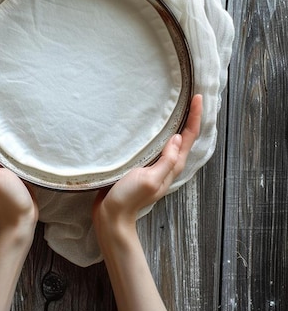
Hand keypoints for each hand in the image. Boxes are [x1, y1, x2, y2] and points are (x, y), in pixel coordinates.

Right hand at [93, 94, 202, 230]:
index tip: (197, 97)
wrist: (112, 215)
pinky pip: (159, 143)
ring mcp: (157, 164)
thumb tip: (177, 137)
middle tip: (194, 96)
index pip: (189, 136)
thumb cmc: (130, 197)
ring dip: (179, 122)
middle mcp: (169, 164)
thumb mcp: (150, 178)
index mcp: (173, 166)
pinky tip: (157, 124)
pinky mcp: (145, 164)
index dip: (195, 116)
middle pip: (185, 136)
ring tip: (180, 104)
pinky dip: (163, 130)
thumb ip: (166, 160)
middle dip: (191, 116)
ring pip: (173, 139)